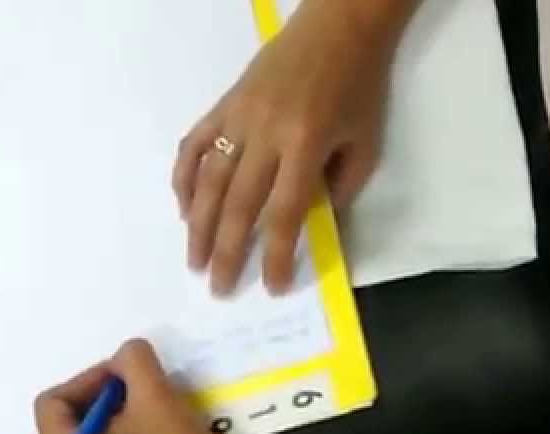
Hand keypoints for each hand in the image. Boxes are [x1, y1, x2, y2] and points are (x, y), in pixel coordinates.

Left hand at [34, 339, 262, 433]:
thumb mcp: (154, 397)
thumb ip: (133, 361)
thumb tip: (128, 357)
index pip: (53, 402)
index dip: (91, 377)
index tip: (130, 373)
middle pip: (72, 423)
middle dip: (106, 397)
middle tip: (143, 387)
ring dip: (121, 417)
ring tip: (157, 408)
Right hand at [174, 0, 406, 295]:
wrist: (337, 29)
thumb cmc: (358, 88)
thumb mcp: (365, 144)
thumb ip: (340, 188)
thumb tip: (309, 227)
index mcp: (304, 145)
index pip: (284, 214)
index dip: (277, 255)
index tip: (272, 288)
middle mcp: (265, 134)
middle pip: (238, 205)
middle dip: (228, 252)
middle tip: (218, 287)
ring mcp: (238, 118)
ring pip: (209, 179)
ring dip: (199, 225)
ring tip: (195, 259)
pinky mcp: (224, 105)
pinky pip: (196, 145)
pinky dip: (185, 178)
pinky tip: (184, 209)